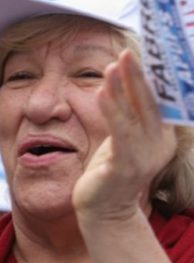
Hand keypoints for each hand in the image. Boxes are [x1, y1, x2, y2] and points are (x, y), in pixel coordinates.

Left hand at [73, 50, 176, 222]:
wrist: (103, 210)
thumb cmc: (110, 169)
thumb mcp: (123, 137)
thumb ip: (127, 112)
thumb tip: (122, 77)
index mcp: (161, 136)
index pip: (158, 100)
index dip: (151, 77)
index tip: (141, 52)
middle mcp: (158, 145)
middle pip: (150, 103)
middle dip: (138, 76)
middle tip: (127, 52)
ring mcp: (144, 157)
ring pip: (134, 115)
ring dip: (123, 89)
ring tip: (111, 66)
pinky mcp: (126, 166)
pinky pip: (119, 133)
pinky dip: (111, 110)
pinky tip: (101, 93)